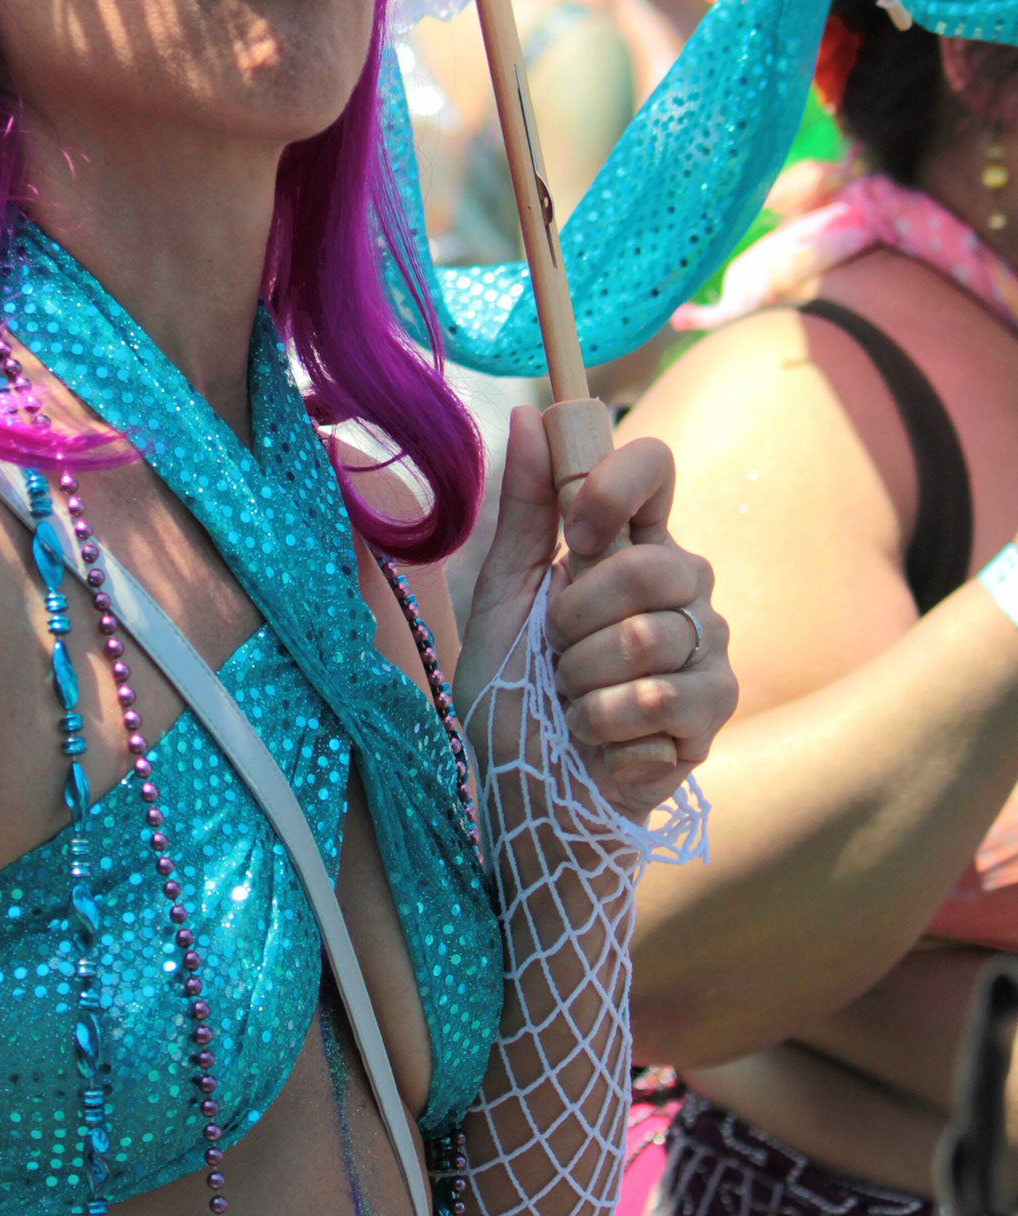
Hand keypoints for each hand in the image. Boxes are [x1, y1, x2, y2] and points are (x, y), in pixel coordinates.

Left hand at [461, 408, 735, 818]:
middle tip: (555, 656)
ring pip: (648, 638)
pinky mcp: (715, 711)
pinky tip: (600, 743)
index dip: (615, 488)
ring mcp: (707, 648)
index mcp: (627, 546)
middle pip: (650, 563)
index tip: (576, 532)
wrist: (529, 799)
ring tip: (573, 705)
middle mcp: (681, 586)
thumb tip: (529, 416)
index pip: (654, 468)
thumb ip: (524, 513)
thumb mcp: (502, 601)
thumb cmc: (514, 700)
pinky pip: (659, 702)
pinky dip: (604, 730)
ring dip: (581, 684)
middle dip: (575, 620)